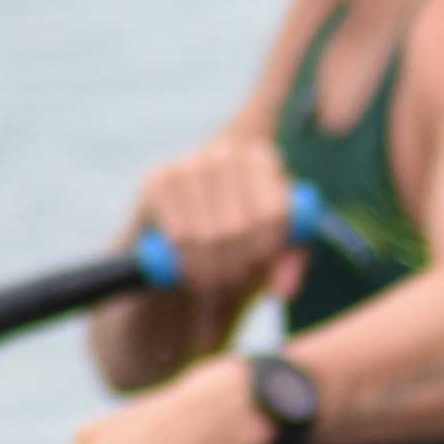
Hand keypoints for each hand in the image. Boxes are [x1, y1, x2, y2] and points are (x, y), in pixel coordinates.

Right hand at [132, 133, 304, 304]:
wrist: (180, 238)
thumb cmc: (237, 242)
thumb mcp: (272, 252)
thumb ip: (286, 265)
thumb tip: (284, 290)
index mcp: (263, 161)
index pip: (276, 212)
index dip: (268, 248)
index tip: (260, 264)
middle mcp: (227, 153)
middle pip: (242, 226)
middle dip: (239, 265)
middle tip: (232, 282)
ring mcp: (190, 164)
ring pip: (210, 234)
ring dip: (213, 269)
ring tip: (212, 282)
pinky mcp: (157, 181)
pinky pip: (180, 236)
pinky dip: (187, 263)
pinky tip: (187, 269)